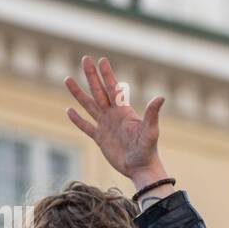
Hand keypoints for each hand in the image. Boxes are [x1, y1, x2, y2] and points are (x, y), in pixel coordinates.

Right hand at [65, 55, 167, 187]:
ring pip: (89, 105)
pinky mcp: (100, 139)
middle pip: (99, 91)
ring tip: (67, 78)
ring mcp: (105, 126)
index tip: (101, 60)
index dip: (107, 74)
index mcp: (124, 111)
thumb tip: (161, 97)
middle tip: (85, 59)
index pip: (114, 88)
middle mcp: (113, 115)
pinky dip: (78, 119)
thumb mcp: (150, 131)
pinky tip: (69, 110)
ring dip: (78, 93)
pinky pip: (86, 126)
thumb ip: (152, 114)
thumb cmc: (148, 150)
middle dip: (92, 76)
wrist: (141, 169)